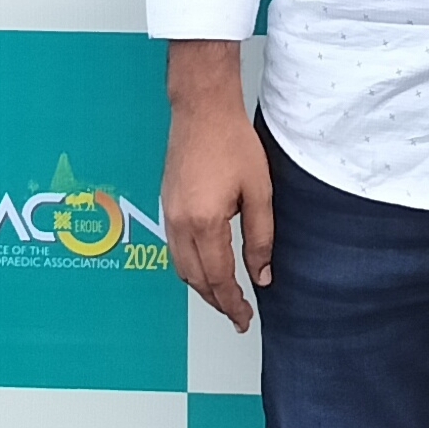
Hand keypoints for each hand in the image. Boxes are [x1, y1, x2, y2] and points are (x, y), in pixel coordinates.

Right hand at [162, 41, 272, 333]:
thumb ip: (260, 237)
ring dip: (201, 287)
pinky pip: (174, 249)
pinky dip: (190, 266)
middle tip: (238, 315)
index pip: (218, 279)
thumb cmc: (233, 142)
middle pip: (195, 279)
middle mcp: (180, 224)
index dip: (233, 303)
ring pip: (181, 267)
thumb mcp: (259, 191)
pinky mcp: (166, 204)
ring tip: (224, 297)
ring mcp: (168, 214)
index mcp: (204, 223)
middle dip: (216, 301)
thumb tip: (262, 275)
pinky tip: (205, 266)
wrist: (202, 108)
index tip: (246, 319)